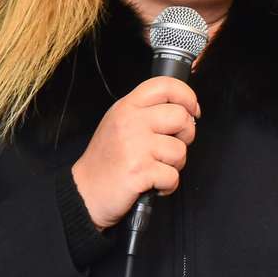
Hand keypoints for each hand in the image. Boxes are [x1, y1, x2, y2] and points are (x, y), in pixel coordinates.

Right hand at [70, 77, 199, 229]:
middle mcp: (131, 122)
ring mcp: (135, 146)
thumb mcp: (120, 123)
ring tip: (154, 168)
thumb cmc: (107, 160)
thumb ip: (148, 112)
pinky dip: (167, 185)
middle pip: (181, 117)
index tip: (192, 110)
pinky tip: (152, 183)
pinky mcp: (139, 170)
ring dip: (174, 165)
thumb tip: (185, 111)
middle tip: (170, 147)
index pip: (165, 85)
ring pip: (180, 150)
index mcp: (127, 107)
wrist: (85, 191)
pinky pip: (173, 176)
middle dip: (186, 135)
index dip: (187, 96)